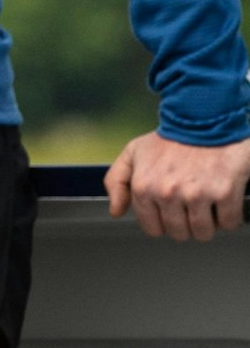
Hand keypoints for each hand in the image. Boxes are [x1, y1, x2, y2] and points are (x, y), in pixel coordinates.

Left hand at [106, 131, 249, 240]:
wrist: (207, 114)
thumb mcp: (134, 153)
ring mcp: (197, 194)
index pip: (153, 228)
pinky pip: (228, 221)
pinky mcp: (225, 191)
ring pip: (202, 232)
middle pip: (179, 233)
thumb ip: (116, 181)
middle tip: (193, 208)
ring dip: (208, 224)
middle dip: (186, 225)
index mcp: (144, 188)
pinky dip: (230, 217)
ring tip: (209, 206)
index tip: (173, 212)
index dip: (165, 222)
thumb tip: (117, 211)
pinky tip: (225, 203)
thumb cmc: (172, 136)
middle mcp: (168, 194)